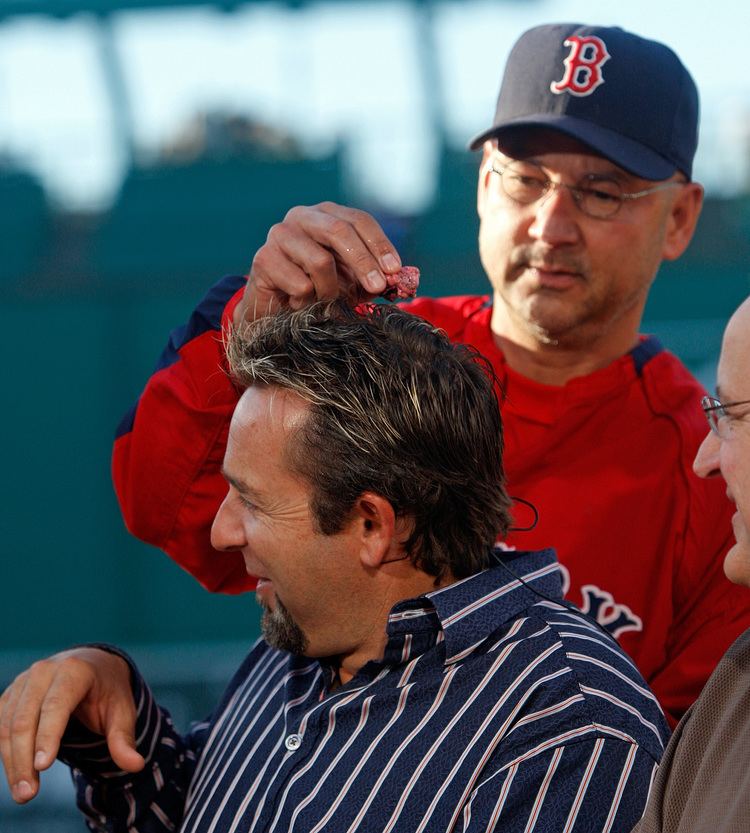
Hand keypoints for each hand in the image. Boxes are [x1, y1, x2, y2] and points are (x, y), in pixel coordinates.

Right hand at [0, 647, 144, 803]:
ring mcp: (24, 681)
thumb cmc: (108, 691)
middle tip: (29, 794)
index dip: (48, 735)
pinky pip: (0, 725)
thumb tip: (136, 765)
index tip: (43, 766)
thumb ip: (124, 738)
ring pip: (7, 725)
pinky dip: (5, 752)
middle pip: (26, 719)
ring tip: (23, 793)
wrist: (92, 667)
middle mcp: (45, 671)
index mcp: (75, 670)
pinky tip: (15, 774)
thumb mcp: (122, 710)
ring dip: (11, 761)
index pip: (57, 704)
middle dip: (24, 758)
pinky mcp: (12, 694)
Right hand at [235, 202, 401, 325]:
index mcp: (327, 215)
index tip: (394, 269)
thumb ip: (376, 278)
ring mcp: (280, 235)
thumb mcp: (352, 283)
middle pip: (339, 231)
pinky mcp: (263, 258)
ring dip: (331, 290)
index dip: (379, 244)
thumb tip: (402, 279)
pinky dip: (307, 301)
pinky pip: (300, 284)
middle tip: (378, 287)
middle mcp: (302, 216)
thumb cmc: (318, 290)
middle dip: (363, 262)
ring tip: (326, 302)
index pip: (359, 220)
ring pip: (320, 261)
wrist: (274, 310)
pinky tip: (300, 304)